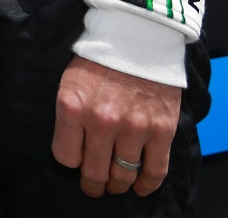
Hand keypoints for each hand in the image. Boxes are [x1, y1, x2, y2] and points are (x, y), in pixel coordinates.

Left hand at [51, 55, 181, 197]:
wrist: (138, 39)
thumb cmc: (100, 60)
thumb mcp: (70, 83)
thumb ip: (70, 117)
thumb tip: (75, 151)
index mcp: (73, 108)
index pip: (65, 156)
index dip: (71, 161)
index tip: (76, 160)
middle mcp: (102, 122)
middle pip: (94, 172)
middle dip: (92, 184)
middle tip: (93, 187)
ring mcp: (134, 128)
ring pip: (123, 175)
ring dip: (118, 185)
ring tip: (115, 186)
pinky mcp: (161, 131)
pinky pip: (154, 171)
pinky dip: (147, 185)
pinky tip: (141, 187)